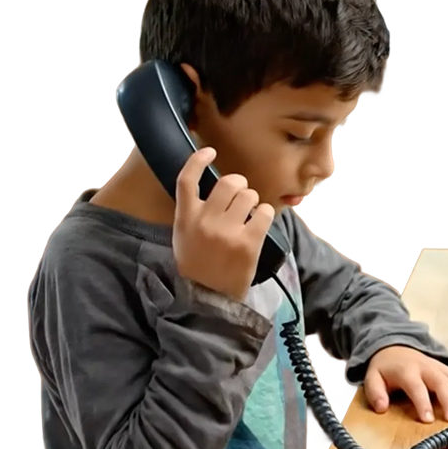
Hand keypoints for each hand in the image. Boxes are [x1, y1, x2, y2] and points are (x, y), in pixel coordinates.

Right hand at [173, 147, 274, 301]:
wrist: (209, 297)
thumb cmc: (198, 264)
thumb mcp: (183, 236)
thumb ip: (193, 211)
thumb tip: (210, 187)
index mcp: (185, 218)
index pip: (186, 179)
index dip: (198, 160)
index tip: (209, 151)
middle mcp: (205, 221)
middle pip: (228, 183)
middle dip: (239, 185)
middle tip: (240, 197)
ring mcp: (227, 232)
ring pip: (249, 195)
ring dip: (252, 201)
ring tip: (249, 215)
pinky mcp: (248, 243)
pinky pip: (263, 212)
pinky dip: (264, 214)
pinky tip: (259, 223)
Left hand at [364, 345, 447, 422]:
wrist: (394, 346)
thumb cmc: (385, 367)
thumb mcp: (372, 378)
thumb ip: (375, 393)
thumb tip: (381, 407)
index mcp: (407, 371)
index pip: (416, 387)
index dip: (422, 403)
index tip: (429, 419)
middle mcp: (426, 367)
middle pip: (441, 382)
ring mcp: (438, 367)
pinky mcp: (446, 369)